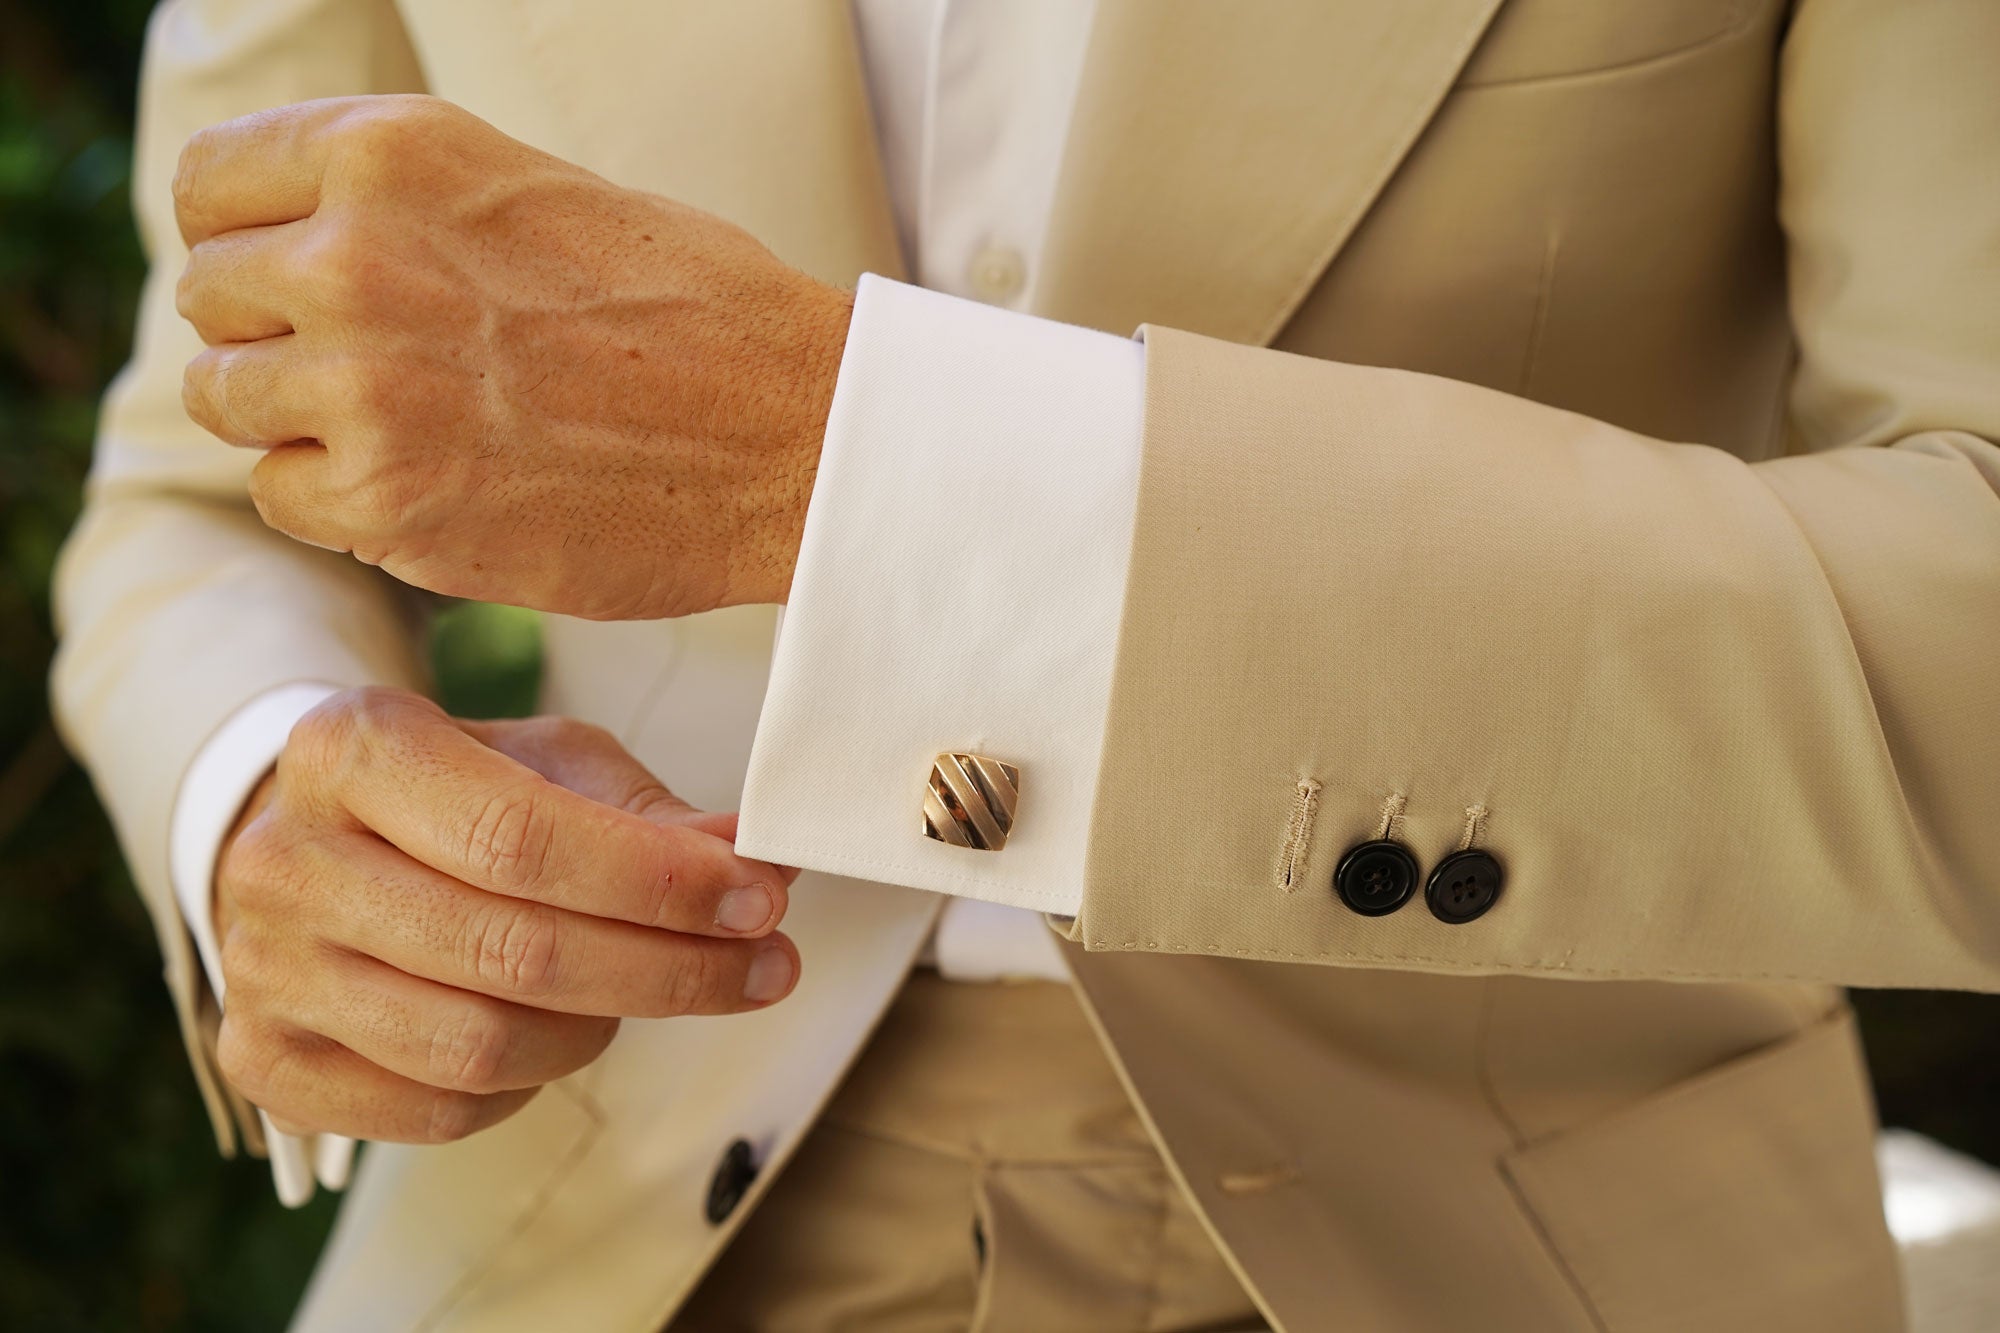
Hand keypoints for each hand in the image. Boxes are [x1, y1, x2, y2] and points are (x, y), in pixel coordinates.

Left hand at [173, 95, 851, 618]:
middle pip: (211, 298)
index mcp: (395, 154)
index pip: (211, 183)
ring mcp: (363, 385)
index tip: (287, 278)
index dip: (244, 237)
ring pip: (227, 401)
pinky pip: (281, 497)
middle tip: (372, 370)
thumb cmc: (700, 315)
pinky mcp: (386, 502)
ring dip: (299, 422)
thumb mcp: (542, 194)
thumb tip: (308, 244)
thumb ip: (409, 208)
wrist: (794, 435)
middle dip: (274, 335)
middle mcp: (356, 256)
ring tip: (406, 429)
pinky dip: (339, 502)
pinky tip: (430, 484)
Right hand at [212, 687, 800, 1143]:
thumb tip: (760, 862)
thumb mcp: (548, 764)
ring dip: (604, 1027)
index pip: (520, 837)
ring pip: (479, 1046)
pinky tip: (566, 1030)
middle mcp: (286, 859)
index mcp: (353, 749)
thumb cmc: (453, 795)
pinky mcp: (268, 1062)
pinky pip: (439, 1110)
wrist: (318, 842)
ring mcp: (263, 970)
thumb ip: (651, 815)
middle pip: (510, 952)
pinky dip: (530, 1085)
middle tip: (765, 964)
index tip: (762, 898)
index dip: (656, 882)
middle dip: (669, 967)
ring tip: (654, 986)